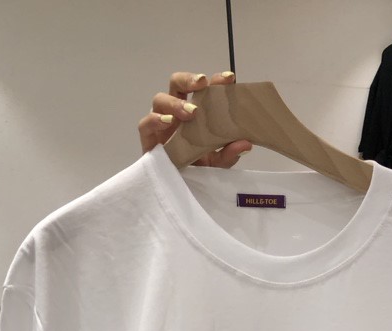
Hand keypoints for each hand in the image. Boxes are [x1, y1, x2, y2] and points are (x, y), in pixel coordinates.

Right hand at [138, 71, 252, 166]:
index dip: (215, 81)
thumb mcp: (218, 163)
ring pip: (160, 99)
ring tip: (190, 112)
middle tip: (203, 84)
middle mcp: (176, 112)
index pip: (203, 89)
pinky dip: (155, 120)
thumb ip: (229, 153)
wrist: (178, 189)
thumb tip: (246, 144)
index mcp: (195, 111)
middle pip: (177, 83)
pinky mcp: (148, 138)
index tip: (229, 79)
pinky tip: (167, 122)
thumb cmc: (197, 168)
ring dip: (175, 102)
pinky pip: (145, 124)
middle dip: (189, 79)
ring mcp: (160, 123)